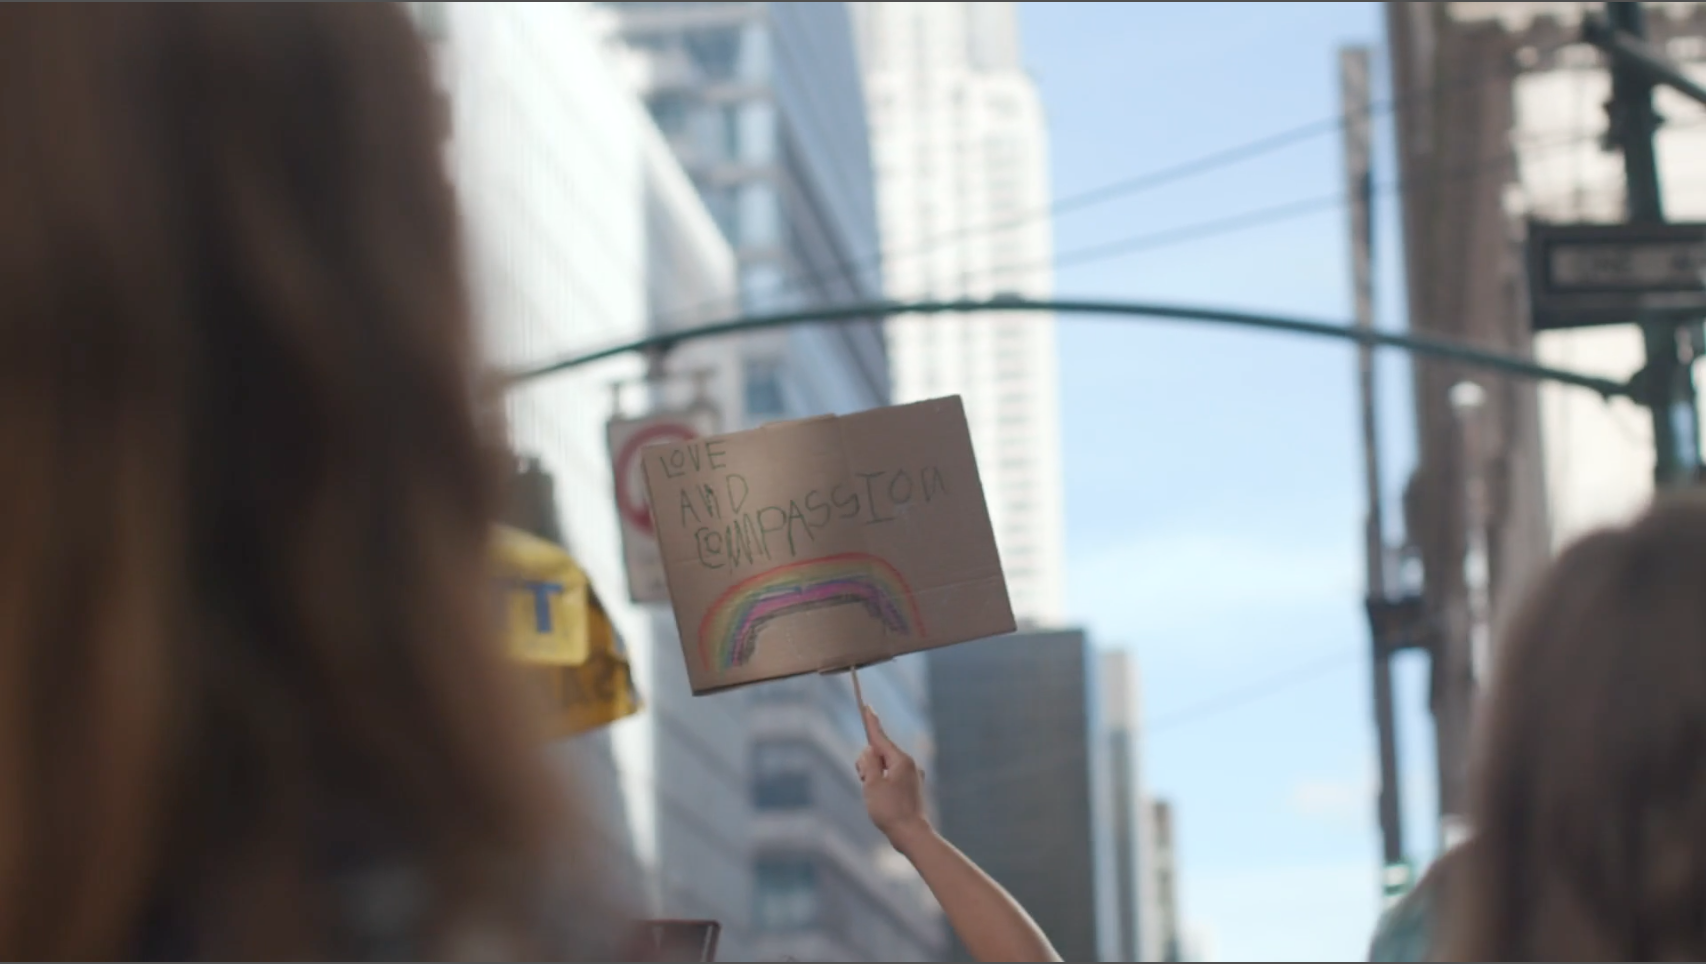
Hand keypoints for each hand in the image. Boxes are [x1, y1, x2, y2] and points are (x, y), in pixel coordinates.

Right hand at [856, 705, 931, 851]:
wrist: (912, 835)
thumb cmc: (890, 810)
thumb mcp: (871, 784)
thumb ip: (868, 763)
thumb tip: (870, 751)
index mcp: (901, 760)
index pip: (880, 737)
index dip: (871, 721)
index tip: (867, 706)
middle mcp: (909, 764)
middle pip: (880, 753)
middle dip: (868, 764)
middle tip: (866, 782)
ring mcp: (912, 776)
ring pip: (884, 767)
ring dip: (873, 776)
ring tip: (875, 797)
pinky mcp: (911, 788)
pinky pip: (890, 778)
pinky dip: (881, 784)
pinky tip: (882, 801)